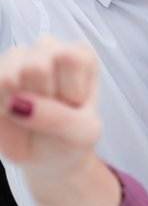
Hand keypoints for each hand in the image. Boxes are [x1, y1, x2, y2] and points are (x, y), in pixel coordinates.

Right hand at [0, 37, 102, 183]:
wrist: (45, 155)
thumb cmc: (70, 137)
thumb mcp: (82, 133)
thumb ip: (60, 118)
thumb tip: (20, 103)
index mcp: (81, 56)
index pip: (70, 58)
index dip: (69, 90)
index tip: (73, 104)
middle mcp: (47, 50)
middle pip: (37, 67)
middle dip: (43, 98)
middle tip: (50, 109)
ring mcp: (17, 59)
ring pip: (10, 78)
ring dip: (21, 103)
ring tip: (33, 110)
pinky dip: (2, 107)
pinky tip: (13, 111)